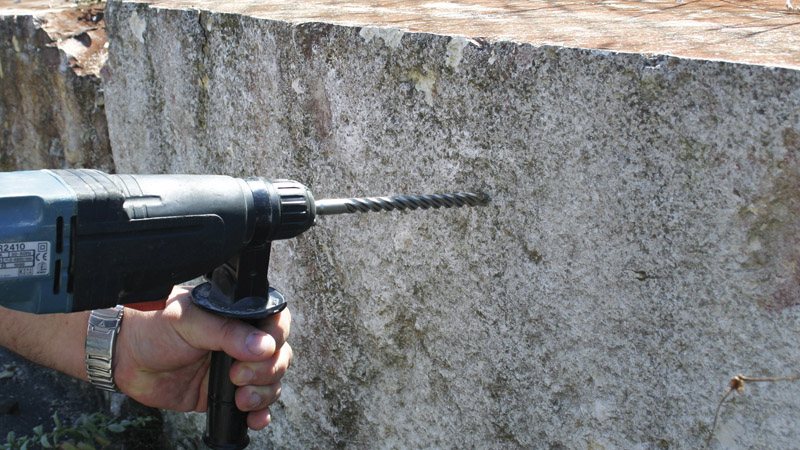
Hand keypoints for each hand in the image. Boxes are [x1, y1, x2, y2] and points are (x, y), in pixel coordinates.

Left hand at [113, 286, 291, 429]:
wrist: (125, 358)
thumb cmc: (154, 327)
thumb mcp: (189, 321)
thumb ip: (226, 333)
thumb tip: (264, 347)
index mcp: (238, 316)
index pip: (276, 323)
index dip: (277, 338)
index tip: (261, 351)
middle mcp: (243, 341)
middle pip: (280, 357)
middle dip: (267, 371)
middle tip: (237, 376)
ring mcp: (236, 369)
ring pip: (272, 383)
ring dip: (264, 394)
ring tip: (241, 399)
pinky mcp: (226, 394)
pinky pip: (256, 406)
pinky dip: (261, 414)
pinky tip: (254, 419)